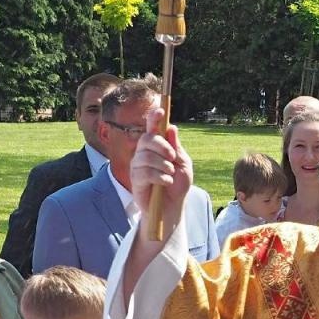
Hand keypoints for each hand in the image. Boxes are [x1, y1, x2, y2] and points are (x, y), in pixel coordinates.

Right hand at [130, 106, 193, 222]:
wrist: (172, 207)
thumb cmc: (177, 184)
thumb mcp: (183, 165)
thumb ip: (177, 148)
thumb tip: (172, 128)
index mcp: (157, 146)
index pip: (152, 128)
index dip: (153, 118)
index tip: (160, 111)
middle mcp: (144, 152)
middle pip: (147, 138)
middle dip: (163, 146)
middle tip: (173, 158)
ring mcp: (138, 165)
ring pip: (147, 156)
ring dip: (164, 165)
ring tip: (170, 174)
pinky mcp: (135, 179)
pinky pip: (145, 172)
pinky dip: (161, 177)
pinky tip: (166, 183)